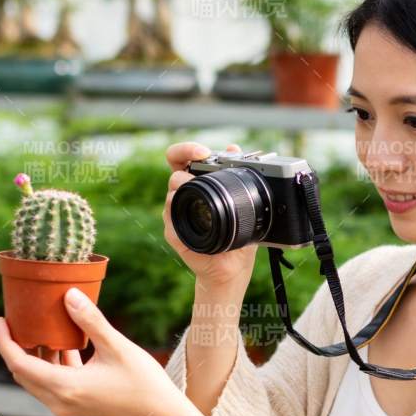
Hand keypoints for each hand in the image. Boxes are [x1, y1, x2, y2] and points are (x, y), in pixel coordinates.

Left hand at [0, 288, 184, 415]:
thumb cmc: (143, 382)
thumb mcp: (116, 347)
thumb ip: (90, 321)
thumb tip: (69, 295)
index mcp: (65, 387)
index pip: (18, 363)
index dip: (4, 341)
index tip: (1, 320)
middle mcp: (59, 403)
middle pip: (22, 373)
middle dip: (16, 347)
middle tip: (18, 321)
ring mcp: (66, 410)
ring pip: (36, 381)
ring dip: (36, 357)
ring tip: (43, 330)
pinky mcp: (75, 411)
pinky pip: (52, 388)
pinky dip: (51, 368)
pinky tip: (65, 348)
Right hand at [164, 141, 258, 292]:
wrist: (233, 268)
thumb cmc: (238, 237)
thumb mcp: (244, 205)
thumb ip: (238, 177)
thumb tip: (234, 147)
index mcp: (199, 186)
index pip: (184, 159)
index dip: (187, 150)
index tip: (202, 151)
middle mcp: (185, 197)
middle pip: (173, 170)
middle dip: (182, 158)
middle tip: (199, 158)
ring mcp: (177, 215)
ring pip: (171, 192)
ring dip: (184, 185)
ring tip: (199, 187)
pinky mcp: (174, 233)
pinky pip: (171, 218)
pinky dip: (181, 212)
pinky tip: (196, 214)